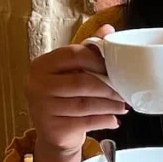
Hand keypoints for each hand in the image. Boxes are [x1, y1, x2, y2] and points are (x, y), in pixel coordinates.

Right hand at [26, 24, 128, 161]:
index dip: (97, 60)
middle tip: (124, 91)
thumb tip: (108, 29)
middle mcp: (37, 85)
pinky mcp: (52, 129)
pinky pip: (85, 123)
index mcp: (42, 64)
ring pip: (85, 104)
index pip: (73, 54)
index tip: (114, 67)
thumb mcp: (73, 71)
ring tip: (123, 105)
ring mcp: (42, 108)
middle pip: (81, 82)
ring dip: (109, 105)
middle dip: (108, 87)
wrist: (54, 132)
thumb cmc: (65, 96)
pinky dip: (104, 120)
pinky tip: (114, 119)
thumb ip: (89, 50)